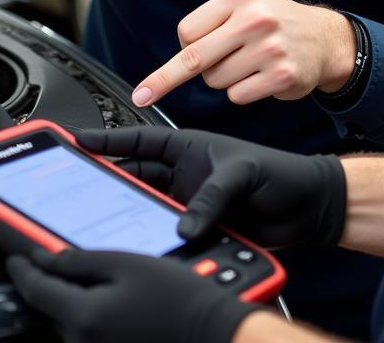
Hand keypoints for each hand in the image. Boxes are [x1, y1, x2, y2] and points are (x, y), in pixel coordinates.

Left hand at [6, 248, 254, 342]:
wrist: (210, 332)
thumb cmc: (175, 297)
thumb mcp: (127, 264)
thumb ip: (81, 261)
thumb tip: (46, 260)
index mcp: (82, 317)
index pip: (36, 291)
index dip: (22, 270)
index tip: (15, 258)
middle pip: (51, 309)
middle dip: (50, 284)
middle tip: (56, 259)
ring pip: (68, 323)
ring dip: (72, 301)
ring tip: (94, 278)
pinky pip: (86, 335)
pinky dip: (88, 316)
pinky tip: (110, 301)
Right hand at [76, 126, 345, 248]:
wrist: (306, 207)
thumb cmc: (280, 174)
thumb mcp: (242, 175)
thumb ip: (212, 196)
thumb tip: (185, 224)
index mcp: (190, 147)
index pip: (141, 141)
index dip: (109, 140)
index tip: (78, 139)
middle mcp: (184, 174)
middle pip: (135, 176)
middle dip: (107, 180)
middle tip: (77, 186)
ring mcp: (189, 200)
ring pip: (145, 205)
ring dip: (126, 211)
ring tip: (97, 218)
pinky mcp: (197, 226)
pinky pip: (164, 230)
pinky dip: (149, 235)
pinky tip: (134, 243)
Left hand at [132, 0, 356, 106]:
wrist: (324, 38)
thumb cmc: (275, 23)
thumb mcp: (246, 5)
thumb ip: (213, 23)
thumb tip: (171, 62)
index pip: (187, 30)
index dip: (183, 47)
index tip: (165, 67)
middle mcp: (255, 19)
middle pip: (194, 58)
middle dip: (171, 77)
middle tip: (147, 92)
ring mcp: (269, 48)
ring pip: (215, 80)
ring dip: (223, 80)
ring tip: (246, 65)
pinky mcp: (281, 75)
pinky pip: (237, 96)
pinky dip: (242, 92)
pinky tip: (260, 78)